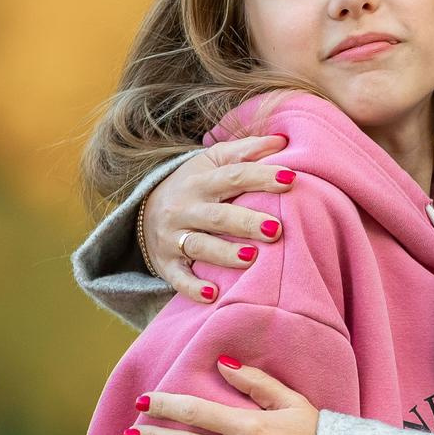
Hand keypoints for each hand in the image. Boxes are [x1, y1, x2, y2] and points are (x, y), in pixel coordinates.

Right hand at [143, 134, 292, 301]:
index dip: (261, 176)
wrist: (142, 211)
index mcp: (201, 181)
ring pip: (200, 246)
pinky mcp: (167, 265)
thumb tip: (283, 140)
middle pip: (218, 215)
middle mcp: (186, 208)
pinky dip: (194, 288)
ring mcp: (174, 238)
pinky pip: (179, 279)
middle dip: (246, 222)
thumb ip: (246, 150)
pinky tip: (213, 294)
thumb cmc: (193, 185)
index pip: (234, 176)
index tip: (291, 179)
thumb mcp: (212, 161)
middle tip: (276, 229)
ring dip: (225, 254)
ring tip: (252, 258)